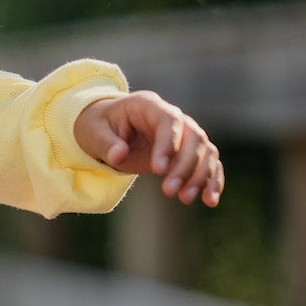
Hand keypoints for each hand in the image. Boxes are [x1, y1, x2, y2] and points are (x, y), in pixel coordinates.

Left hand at [74, 91, 223, 207]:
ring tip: (186, 198)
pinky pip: (207, 162)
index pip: (169, 120)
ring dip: (201, 175)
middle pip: (193, 137)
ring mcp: (182, 133)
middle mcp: (172, 116)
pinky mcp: (186, 151)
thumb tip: (119, 156)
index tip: (159, 170)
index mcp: (148, 105)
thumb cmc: (98, 128)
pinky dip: (212, 180)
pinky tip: (210, 200)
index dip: (168, 144)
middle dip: (185, 166)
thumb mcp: (93, 133)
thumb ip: (106, 144)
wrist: (105, 129)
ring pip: (205, 151)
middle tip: (169, 192)